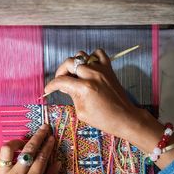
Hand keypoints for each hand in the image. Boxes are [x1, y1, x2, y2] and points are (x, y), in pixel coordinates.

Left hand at [0, 124, 60, 173]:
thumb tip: (57, 161)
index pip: (42, 157)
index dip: (48, 145)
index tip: (52, 137)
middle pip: (28, 149)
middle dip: (38, 136)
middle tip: (45, 128)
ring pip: (8, 149)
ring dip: (17, 142)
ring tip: (24, 142)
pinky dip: (0, 152)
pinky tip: (8, 154)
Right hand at [45, 49, 173, 168]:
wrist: (124, 118)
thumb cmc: (103, 119)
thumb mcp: (81, 111)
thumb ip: (72, 95)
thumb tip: (65, 87)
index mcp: (84, 88)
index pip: (61, 81)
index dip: (51, 85)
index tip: (48, 89)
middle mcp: (92, 75)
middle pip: (69, 63)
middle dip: (60, 72)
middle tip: (60, 82)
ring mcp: (101, 70)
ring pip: (81, 56)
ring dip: (74, 64)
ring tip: (74, 75)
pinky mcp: (109, 69)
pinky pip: (98, 54)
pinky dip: (91, 58)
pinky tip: (88, 68)